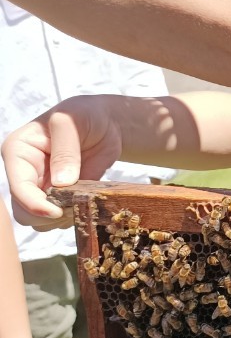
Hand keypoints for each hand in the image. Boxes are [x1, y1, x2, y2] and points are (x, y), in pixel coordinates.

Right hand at [1, 96, 123, 228]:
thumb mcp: (71, 122)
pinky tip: (85, 202)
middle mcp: (24, 173)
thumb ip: (66, 150)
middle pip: (23, 211)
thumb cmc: (84, 115)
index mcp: (18, 151)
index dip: (34, 204)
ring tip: (82, 200)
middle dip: (48, 215)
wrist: (106, 124)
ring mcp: (40, 188)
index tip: (57, 211)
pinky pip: (58, 221)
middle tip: (75, 205)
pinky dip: (72, 218)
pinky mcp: (58, 198)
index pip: (18, 186)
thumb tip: (61, 182)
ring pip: (39, 221)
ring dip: (62, 219)